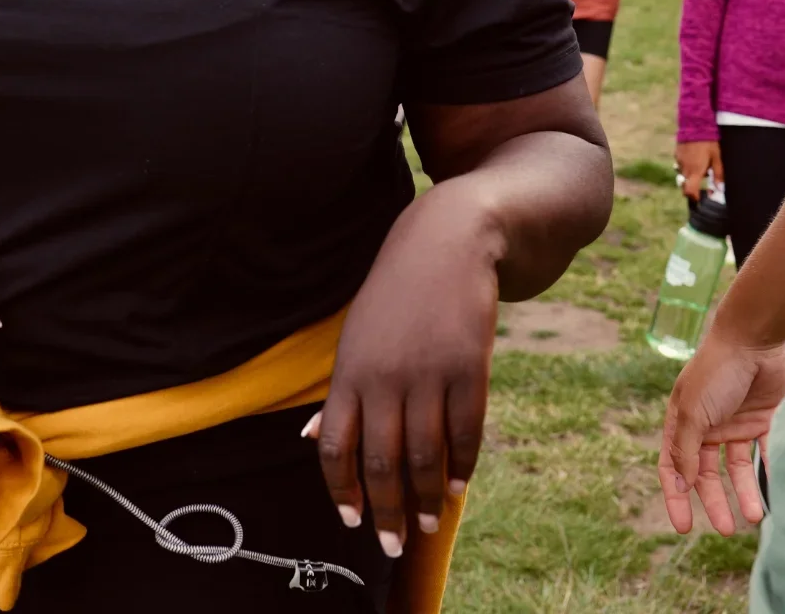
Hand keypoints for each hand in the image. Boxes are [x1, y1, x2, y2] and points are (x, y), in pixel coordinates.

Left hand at [309, 185, 497, 560]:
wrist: (446, 240)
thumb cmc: (394, 292)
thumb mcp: (356, 334)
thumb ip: (340, 391)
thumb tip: (314, 440)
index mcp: (350, 369)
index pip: (335, 448)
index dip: (341, 490)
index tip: (350, 521)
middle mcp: (386, 377)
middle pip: (382, 463)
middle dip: (388, 512)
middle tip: (396, 544)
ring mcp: (430, 373)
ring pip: (426, 456)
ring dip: (428, 499)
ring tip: (430, 522)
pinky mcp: (470, 368)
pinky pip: (466, 432)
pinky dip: (463, 465)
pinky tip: (460, 484)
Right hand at [657, 322, 784, 535]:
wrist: (753, 338)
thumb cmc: (716, 371)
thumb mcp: (693, 411)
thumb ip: (687, 449)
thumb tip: (682, 484)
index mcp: (681, 420)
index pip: (672, 466)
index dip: (675, 496)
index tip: (683, 527)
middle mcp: (705, 424)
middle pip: (706, 473)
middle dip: (714, 502)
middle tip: (727, 530)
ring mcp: (732, 422)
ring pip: (735, 468)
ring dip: (742, 492)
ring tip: (754, 517)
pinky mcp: (759, 418)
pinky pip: (761, 452)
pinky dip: (764, 472)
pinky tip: (770, 494)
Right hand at [676, 140, 722, 200]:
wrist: (695, 124)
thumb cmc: (709, 141)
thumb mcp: (717, 157)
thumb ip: (718, 174)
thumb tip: (720, 189)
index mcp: (695, 171)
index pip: (689, 190)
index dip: (693, 197)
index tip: (698, 200)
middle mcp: (685, 167)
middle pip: (685, 184)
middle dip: (692, 186)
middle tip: (701, 183)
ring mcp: (679, 160)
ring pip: (683, 173)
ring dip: (690, 175)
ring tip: (700, 166)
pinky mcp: (677, 153)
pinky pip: (680, 163)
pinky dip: (686, 165)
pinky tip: (694, 157)